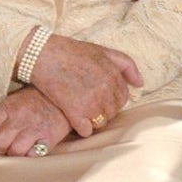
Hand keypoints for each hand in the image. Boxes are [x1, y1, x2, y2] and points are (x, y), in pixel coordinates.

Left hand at [0, 86, 70, 156]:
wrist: (64, 97)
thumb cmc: (34, 100)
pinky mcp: (48, 138)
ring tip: (15, 150)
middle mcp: (19, 117)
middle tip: (2, 148)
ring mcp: (34, 128)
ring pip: (14, 152)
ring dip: (12, 155)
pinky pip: (32, 155)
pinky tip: (29, 150)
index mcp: (8, 106)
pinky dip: (28, 156)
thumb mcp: (12, 102)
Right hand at [26, 33, 141, 137]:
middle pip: (112, 111)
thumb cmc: (70, 51)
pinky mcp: (75, 111)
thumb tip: (140, 84)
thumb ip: (126, 64)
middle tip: (86, 101)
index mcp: (113, 74)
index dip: (111, 98)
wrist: (41, 54)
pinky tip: (73, 117)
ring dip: (92, 119)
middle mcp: (105, 89)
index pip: (123, 97)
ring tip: (80, 108)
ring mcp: (91, 101)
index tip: (98, 95)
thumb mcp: (101, 50)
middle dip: (102, 109)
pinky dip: (80, 127)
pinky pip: (86, 130)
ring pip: (100, 122)